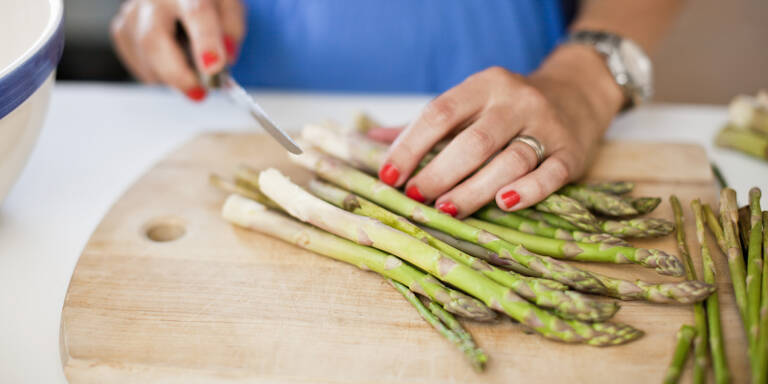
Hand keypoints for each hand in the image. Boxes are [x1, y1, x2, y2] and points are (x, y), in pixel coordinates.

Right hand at [110, 0, 245, 101]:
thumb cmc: (205, 0)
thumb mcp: (229, 6)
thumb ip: (232, 30)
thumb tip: (222, 61)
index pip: (196, 13)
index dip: (205, 43)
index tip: (213, 68)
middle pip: (153, 39)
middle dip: (177, 73)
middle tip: (198, 93)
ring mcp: (133, 13)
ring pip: (145, 56)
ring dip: (170, 77)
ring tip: (191, 76)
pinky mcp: (121, 29)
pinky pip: (138, 64)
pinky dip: (159, 75)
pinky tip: (173, 67)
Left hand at [374, 45, 623, 217]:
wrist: (577, 94)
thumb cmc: (505, 109)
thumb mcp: (468, 106)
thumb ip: (423, 126)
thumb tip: (369, 142)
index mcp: (484, 85)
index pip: (440, 113)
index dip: (410, 146)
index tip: (388, 176)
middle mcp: (516, 101)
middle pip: (474, 141)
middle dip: (439, 172)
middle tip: (415, 198)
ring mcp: (547, 126)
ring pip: (510, 160)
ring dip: (474, 189)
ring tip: (446, 210)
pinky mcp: (571, 152)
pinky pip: (549, 174)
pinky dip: (527, 191)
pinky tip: (504, 204)